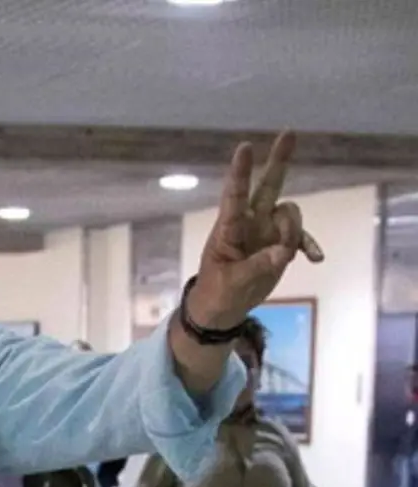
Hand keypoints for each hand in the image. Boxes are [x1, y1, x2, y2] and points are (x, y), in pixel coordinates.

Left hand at [188, 131, 324, 328]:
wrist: (223, 306)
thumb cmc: (218, 290)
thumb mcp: (232, 282)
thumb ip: (257, 265)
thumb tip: (285, 252)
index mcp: (229, 226)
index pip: (234, 194)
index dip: (240, 171)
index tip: (245, 147)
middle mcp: (250, 221)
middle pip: (268, 186)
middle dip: (279, 160)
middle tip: (289, 133)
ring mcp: (267, 231)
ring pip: (290, 213)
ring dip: (294, 230)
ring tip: (285, 256)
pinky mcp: (280, 245)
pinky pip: (301, 237)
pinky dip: (309, 245)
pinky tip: (316, 258)